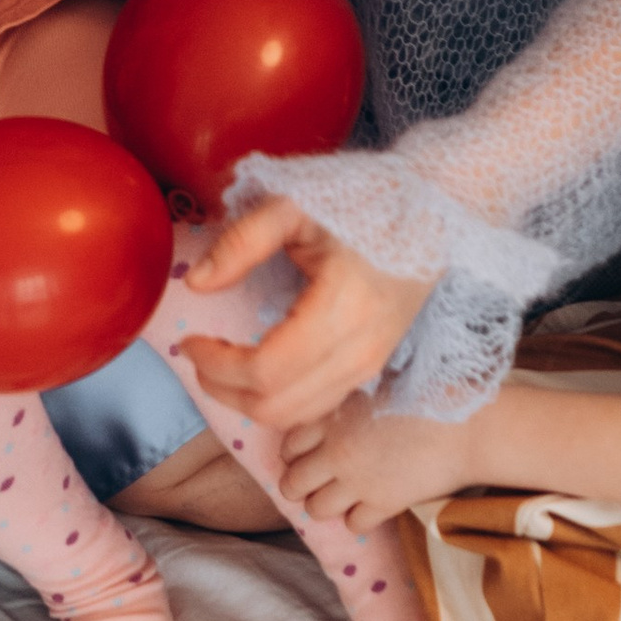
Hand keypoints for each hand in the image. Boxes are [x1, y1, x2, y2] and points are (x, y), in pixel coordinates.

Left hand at [173, 191, 437, 432]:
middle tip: (196, 355)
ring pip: (297, 417)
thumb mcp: (294, 207)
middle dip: (224, 390)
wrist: (431, 213)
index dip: (218, 366)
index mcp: (342, 308)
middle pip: (278, 406)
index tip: (188, 342)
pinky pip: (317, 406)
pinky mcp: (373, 368)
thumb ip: (241, 242)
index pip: (267, 370)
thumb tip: (196, 283)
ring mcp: (372, 365)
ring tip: (218, 364)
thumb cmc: (361, 202)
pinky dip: (277, 401)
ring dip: (247, 401)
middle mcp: (361, 350)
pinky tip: (255, 371)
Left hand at [278, 398, 483, 533]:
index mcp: (330, 415)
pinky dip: (357, 519)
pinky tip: (370, 505)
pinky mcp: (382, 504)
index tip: (306, 455)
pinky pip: (353, 524)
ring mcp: (356, 481)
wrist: (468, 425)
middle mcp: (335, 450)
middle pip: (292, 482)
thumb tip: (330, 408)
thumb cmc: (429, 392)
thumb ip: (346, 399)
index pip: (287, 444)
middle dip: (299, 485)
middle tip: (316, 482)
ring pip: (315, 510)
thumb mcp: (376, 381)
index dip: (293, 453)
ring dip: (324, 505)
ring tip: (340, 496)